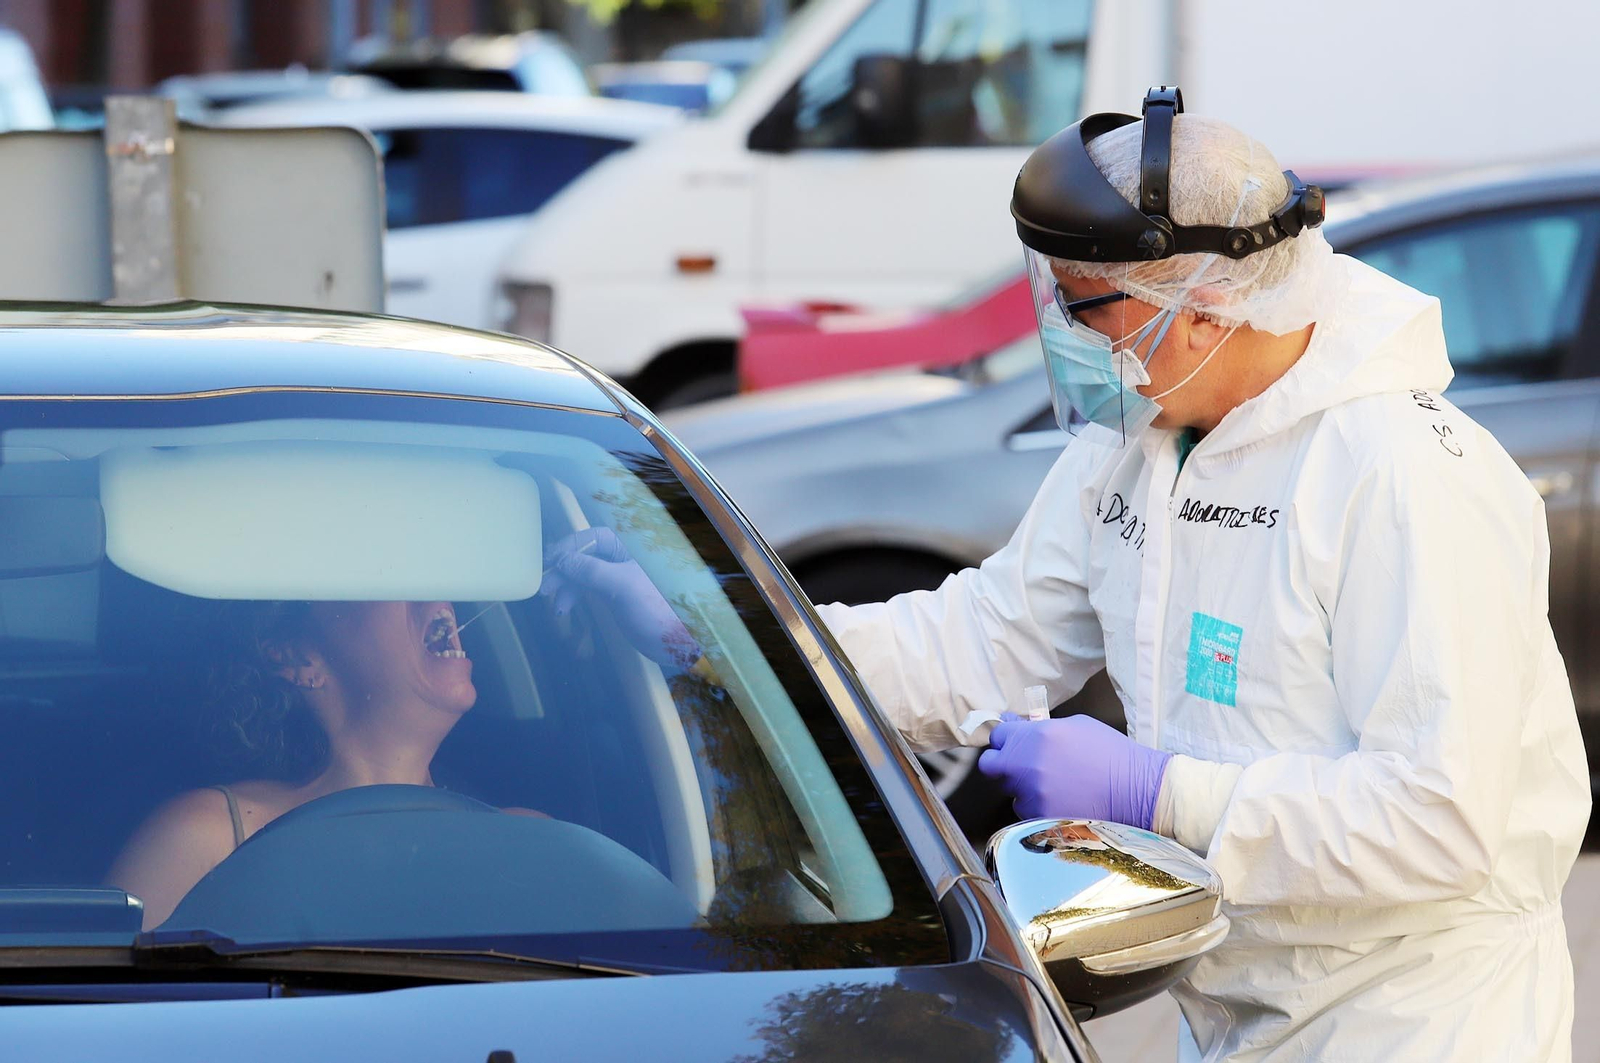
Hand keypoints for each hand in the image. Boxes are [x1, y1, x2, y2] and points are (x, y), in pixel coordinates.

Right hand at [541, 528, 698, 667]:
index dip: (570, 546)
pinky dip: (574, 596)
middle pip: (585, 554)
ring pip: (583, 572)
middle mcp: (623, 558)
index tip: (550, 561)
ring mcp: (618, 576)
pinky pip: (587, 587)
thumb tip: (562, 559)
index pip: (594, 536)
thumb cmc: (657, 610)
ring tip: (555, 605)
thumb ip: (591, 570)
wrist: (677, 644)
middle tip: (545, 587)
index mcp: (631, 548)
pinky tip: (564, 609)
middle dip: (564, 570)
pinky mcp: (614, 594)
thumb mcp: (622, 587)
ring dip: (566, 586)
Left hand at [977, 714, 1171, 828]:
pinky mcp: (1039, 817)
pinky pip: (1026, 811)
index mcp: (1036, 736)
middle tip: (1018, 766)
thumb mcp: (1076, 727)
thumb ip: (1041, 728)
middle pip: (991, 766)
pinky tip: (1060, 800)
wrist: (1135, 790)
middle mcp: (1027, 764)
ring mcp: (1031, 793)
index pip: (998, 736)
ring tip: (1052, 785)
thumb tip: (1016, 725)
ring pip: (1010, 791)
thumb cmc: (1110, 753)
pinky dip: (1036, 806)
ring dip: (1022, 788)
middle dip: (1001, 764)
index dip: (1004, 739)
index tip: (1011, 743)